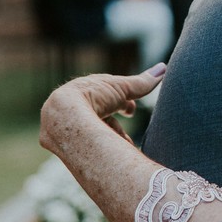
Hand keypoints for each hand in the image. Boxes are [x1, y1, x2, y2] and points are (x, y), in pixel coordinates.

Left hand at [39, 67, 164, 153]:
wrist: (64, 115)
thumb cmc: (93, 97)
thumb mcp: (122, 88)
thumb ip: (142, 82)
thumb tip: (164, 67)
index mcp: (86, 89)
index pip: (105, 95)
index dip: (121, 102)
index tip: (131, 111)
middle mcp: (73, 104)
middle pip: (97, 114)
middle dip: (114, 123)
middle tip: (126, 134)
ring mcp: (64, 121)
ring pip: (88, 129)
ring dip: (107, 137)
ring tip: (123, 148)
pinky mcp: (58, 138)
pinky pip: (79, 142)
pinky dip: (95, 146)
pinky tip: (107, 155)